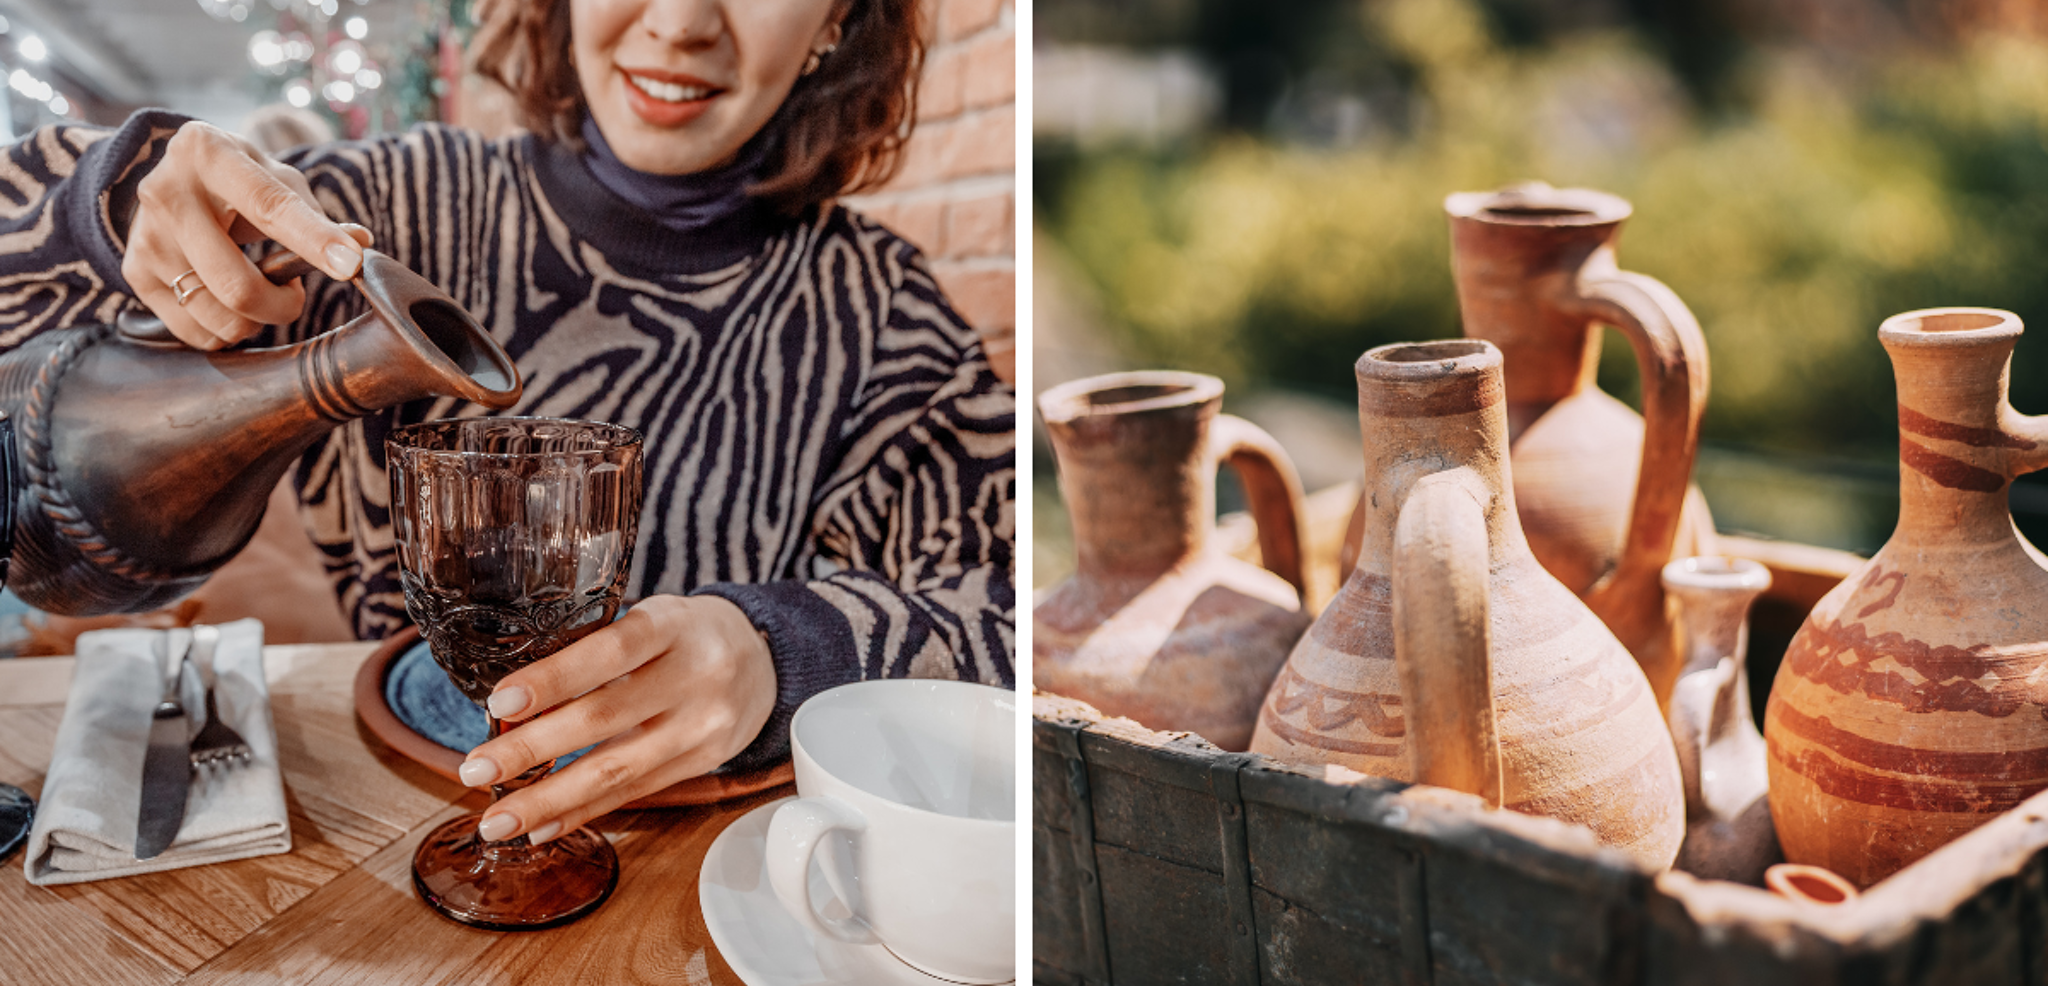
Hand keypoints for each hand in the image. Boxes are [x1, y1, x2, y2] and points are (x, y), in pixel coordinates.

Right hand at [120, 121, 371, 349]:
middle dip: (283, 305)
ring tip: (260, 292)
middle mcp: (165, 191)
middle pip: (237, 284)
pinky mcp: (135, 272)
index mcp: (208, 152)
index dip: (313, 241)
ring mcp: (145, 235)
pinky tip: (228, 302)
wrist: (172, 181)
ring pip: (218, 316)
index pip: (269, 207)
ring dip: (256, 320)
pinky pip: (196, 332)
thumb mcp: (277, 180)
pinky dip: (226, 330)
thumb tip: (359, 243)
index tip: (350, 265)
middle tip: (293, 294)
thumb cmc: (241, 182)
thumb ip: (316, 214)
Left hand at [457, 595, 778, 843]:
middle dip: (533, 749)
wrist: (762, 661)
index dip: (554, 678)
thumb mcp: (653, 616)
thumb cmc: (686, 634)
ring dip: (548, 798)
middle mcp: (695, 677)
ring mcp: (702, 727)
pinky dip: (582, 813)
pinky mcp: (700, 764)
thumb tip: (512, 700)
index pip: (611, 651)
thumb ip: (597, 647)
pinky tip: (542, 826)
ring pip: (617, 770)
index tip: (501, 704)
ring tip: (497, 819)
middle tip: (475, 768)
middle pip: (606, 718)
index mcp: (674, 627)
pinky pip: (634, 794)